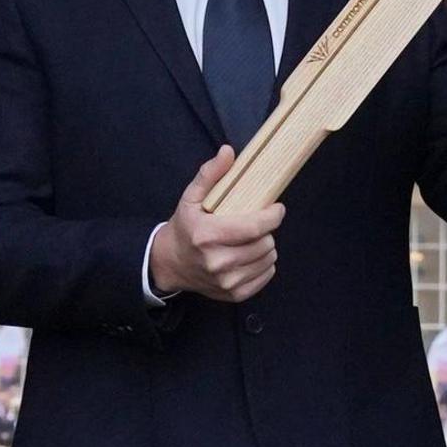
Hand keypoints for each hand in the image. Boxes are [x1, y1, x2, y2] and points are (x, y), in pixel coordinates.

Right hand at [148, 148, 286, 302]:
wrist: (169, 264)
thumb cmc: (184, 227)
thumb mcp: (190, 197)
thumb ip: (210, 174)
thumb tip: (228, 151)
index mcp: (207, 236)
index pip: (254, 227)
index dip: (273, 216)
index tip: (277, 208)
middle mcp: (218, 262)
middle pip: (265, 243)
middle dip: (266, 231)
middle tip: (257, 225)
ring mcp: (226, 281)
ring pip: (268, 259)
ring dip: (266, 247)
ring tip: (253, 240)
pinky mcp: (234, 294)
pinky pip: (266, 276)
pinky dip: (264, 265)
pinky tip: (252, 256)